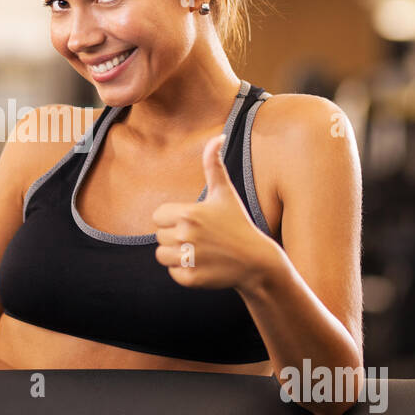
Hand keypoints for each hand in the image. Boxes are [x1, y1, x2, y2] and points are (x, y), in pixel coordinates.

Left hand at [152, 133, 281, 290]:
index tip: (192, 222)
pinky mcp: (191, 278)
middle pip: (159, 237)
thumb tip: (218, 135)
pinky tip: (204, 265)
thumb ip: (213, 164)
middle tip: (199, 238)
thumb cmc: (237, 223)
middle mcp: (186, 236)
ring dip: (176, 255)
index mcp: (189, 213)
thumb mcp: (224, 193)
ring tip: (199, 252)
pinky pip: (173, 273)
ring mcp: (189, 259)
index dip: (172, 219)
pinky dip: (185, 272)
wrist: (256, 261)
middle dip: (175, 237)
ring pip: (162, 256)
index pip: (158, 217)